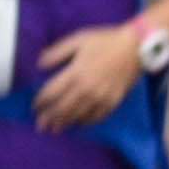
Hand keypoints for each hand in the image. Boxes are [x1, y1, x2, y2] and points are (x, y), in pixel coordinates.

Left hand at [29, 20, 151, 131]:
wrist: (134, 47)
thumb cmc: (104, 41)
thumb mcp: (77, 40)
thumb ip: (56, 52)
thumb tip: (39, 63)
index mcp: (75, 73)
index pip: (51, 92)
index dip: (40, 101)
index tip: (34, 106)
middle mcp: (85, 89)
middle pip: (62, 108)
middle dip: (49, 117)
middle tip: (40, 125)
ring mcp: (99, 98)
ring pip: (77, 115)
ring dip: (64, 123)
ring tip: (55, 129)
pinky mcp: (112, 102)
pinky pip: (96, 116)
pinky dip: (85, 122)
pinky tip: (78, 124)